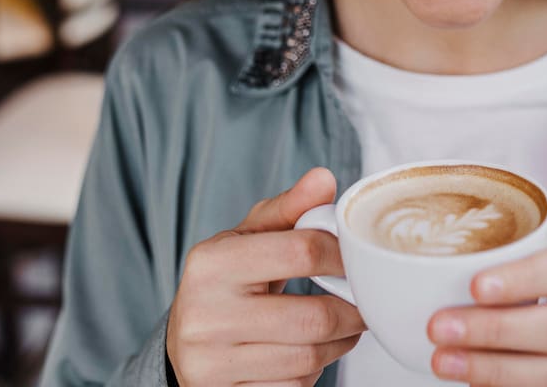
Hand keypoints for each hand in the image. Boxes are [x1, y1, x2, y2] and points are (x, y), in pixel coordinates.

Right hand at [166, 168, 364, 385]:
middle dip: (352, 312)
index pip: (301, 252)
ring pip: (308, 358)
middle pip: (312, 318)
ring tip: (344, 327)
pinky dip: (313, 373)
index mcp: (212, 263)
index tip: (356, 260)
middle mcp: (206, 314)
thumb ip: (287, 209)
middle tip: (364, 303)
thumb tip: (324, 179)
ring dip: (339, 344)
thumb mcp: (246, 238)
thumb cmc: (226, 282)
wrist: (182, 341)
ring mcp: (212, 363)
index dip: (341, 256)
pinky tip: (313, 354)